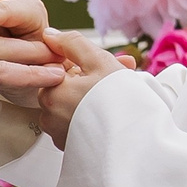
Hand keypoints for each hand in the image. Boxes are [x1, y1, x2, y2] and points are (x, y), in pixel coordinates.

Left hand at [35, 28, 126, 149]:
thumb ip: (72, 44)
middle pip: (65, 88)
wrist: (138, 144)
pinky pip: (76, 126)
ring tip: (114, 100)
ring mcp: (59, 135)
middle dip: (88, 82)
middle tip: (113, 82)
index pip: (59, 69)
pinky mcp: (70, 150)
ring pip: (71, 107)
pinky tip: (108, 117)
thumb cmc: (120, 104)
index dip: (82, 65)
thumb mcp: (99, 61)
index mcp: (50, 93)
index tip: (101, 70)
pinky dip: (88, 120)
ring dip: (88, 100)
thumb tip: (50, 36)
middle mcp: (49, 117)